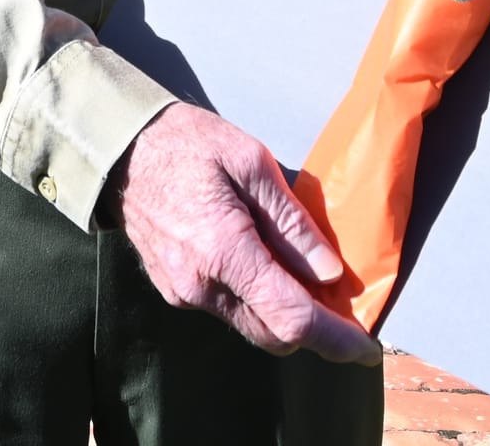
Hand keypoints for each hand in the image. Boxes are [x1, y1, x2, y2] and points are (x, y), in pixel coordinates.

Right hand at [99, 101, 380, 365]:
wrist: (121, 148)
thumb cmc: (189, 144)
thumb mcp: (251, 163)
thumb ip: (292, 222)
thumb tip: (329, 272)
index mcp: (225, 252)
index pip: (292, 318)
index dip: (335, 338)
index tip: (368, 346)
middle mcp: (201, 287)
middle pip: (274, 334)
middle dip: (315, 330)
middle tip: (345, 306)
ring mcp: (183, 293)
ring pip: (251, 325)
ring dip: (286, 315)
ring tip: (311, 283)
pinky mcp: (174, 290)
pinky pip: (228, 309)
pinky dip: (257, 301)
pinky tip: (271, 269)